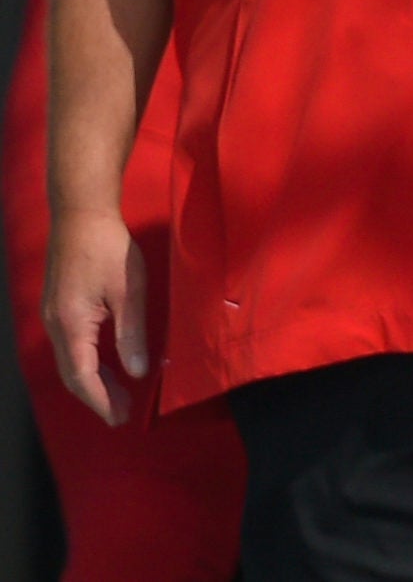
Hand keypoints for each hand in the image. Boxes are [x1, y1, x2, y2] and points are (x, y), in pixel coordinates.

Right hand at [45, 207, 149, 425]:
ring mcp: (53, 316)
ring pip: (71, 361)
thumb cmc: (109, 248)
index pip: (82, 377)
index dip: (101, 401)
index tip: (120, 419)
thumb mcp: (129, 291)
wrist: (81, 215)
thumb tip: (136, 372)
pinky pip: (71, 346)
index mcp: (71, 325)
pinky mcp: (59, 307)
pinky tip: (107, 365)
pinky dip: (88, 362)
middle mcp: (55, 326)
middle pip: (73, 374)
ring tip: (120, 395)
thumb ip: (132, 334)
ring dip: (94, 381)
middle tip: (123, 415)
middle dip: (98, 397)